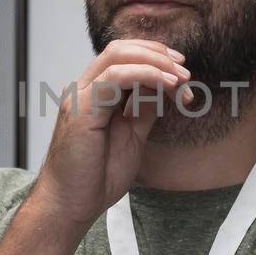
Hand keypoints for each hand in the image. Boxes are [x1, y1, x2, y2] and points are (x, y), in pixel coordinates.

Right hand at [33, 38, 192, 228]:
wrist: (70, 205)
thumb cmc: (95, 177)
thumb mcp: (132, 137)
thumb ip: (143, 110)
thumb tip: (164, 90)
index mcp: (94, 94)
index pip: (124, 58)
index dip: (155, 58)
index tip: (182, 72)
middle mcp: (84, 89)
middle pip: (121, 49)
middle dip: (158, 54)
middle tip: (185, 72)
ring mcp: (80, 96)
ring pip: (118, 56)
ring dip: (156, 63)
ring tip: (180, 79)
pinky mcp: (81, 108)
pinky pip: (115, 77)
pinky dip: (145, 75)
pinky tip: (166, 85)